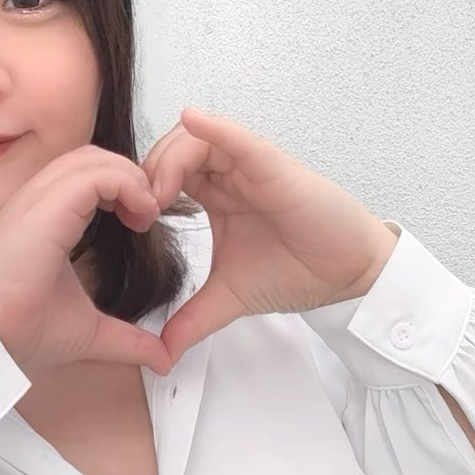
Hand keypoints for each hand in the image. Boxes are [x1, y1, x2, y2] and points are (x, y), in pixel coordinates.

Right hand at [0, 144, 172, 378]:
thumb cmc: (21, 332)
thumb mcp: (90, 332)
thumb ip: (127, 339)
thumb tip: (162, 358)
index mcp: (42, 219)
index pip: (86, 176)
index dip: (122, 188)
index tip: (144, 223)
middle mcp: (37, 201)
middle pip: (93, 158)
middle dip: (130, 177)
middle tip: (150, 215)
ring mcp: (37, 200)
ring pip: (95, 158)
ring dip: (132, 179)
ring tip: (148, 214)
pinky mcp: (45, 207)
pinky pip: (96, 175)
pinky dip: (127, 185)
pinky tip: (141, 216)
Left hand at [141, 107, 397, 365]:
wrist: (346, 277)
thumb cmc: (297, 272)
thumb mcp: (228, 298)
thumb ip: (192, 320)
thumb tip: (159, 354)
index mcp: (215, 195)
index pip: (164, 174)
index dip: (139, 189)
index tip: (129, 222)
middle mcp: (229, 174)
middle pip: (172, 149)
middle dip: (146, 171)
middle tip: (137, 210)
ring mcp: (249, 166)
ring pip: (196, 140)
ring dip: (168, 158)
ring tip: (157, 194)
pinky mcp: (273, 166)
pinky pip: (239, 138)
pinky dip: (214, 127)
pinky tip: (192, 120)